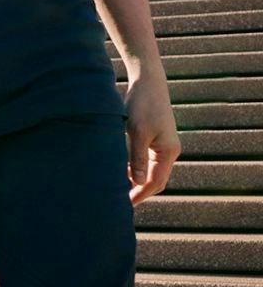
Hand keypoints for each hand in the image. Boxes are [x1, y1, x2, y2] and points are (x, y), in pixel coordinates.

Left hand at [125, 69, 179, 204]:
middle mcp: (168, 151)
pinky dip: (134, 166)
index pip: (155, 182)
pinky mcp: (154, 137)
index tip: (125, 205)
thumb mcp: (138, 131)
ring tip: (117, 188)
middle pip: (154, 179)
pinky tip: (119, 169)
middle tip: (120, 201)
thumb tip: (136, 183)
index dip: (140, 194)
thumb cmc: (143, 104)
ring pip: (149, 169)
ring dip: (135, 179)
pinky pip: (145, 158)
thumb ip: (137, 157)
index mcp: (168, 152)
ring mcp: (162, 144)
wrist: (148, 81)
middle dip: (139, 190)